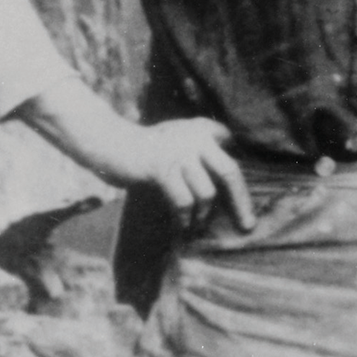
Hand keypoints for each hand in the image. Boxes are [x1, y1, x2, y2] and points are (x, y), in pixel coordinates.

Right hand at [112, 116, 256, 231]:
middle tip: (247, 225)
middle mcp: (195, 137)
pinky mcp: (161, 168)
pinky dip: (184, 219)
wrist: (109, 143)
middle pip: (230, 172)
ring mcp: (178, 153)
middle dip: (241, 202)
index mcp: (202, 129)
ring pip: (206, 192)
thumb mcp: (178, 142)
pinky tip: (182, 228)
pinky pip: (183, 201)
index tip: (245, 197)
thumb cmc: (146, 150)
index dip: (240, 171)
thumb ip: (201, 154)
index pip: (234, 149)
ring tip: (196, 227)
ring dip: (202, 215)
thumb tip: (226, 186)